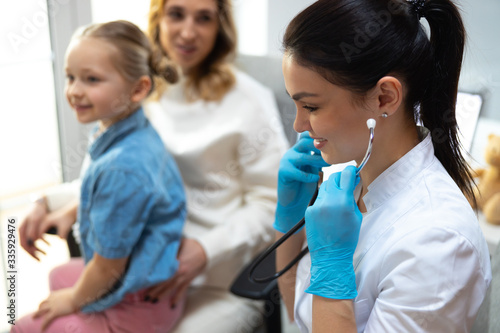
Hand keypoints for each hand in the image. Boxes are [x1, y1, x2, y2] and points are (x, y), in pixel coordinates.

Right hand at [19, 199, 49, 259]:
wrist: (40, 203)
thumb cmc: (38, 210)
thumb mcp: (36, 219)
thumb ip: (34, 230)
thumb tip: (33, 240)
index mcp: (21, 229)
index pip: (23, 244)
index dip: (30, 252)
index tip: (38, 257)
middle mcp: (22, 231)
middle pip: (26, 245)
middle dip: (34, 253)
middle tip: (42, 259)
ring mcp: (26, 230)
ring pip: (30, 243)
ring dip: (37, 249)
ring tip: (45, 254)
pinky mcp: (32, 229)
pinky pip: (34, 239)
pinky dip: (41, 243)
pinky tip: (48, 246)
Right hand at [19, 200, 76, 260]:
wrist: (69, 212)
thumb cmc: (68, 218)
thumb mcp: (66, 225)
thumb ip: (62, 232)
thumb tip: (61, 239)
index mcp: (43, 222)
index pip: (35, 235)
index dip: (37, 245)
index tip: (41, 254)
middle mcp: (38, 224)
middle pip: (29, 239)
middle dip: (32, 251)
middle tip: (39, 260)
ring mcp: (38, 226)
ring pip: (30, 240)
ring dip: (34, 250)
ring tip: (42, 258)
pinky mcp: (41, 228)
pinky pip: (35, 238)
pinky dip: (37, 245)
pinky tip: (46, 251)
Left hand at [33, 288, 77, 330]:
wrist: (78, 295)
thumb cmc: (80, 293)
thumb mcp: (76, 292)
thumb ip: (76, 294)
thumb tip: (82, 296)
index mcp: (58, 294)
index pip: (50, 296)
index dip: (48, 299)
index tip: (47, 301)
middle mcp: (53, 299)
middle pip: (43, 302)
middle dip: (40, 306)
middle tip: (39, 309)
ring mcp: (53, 305)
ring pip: (41, 310)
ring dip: (36, 314)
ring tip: (33, 317)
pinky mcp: (55, 312)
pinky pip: (46, 319)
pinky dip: (43, 324)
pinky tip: (42, 329)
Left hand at [145, 238, 206, 305]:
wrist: (205, 250)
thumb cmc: (192, 245)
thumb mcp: (178, 243)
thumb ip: (168, 247)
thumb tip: (157, 246)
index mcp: (175, 262)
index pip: (160, 271)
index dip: (151, 277)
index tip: (142, 281)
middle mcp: (178, 271)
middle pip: (163, 282)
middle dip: (153, 290)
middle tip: (144, 296)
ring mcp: (183, 277)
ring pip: (170, 288)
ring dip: (161, 295)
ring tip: (152, 301)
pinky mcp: (188, 280)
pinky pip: (181, 291)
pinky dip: (177, 298)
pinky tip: (172, 305)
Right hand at [274, 132, 328, 232]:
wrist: (293, 202)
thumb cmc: (306, 184)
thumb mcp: (314, 167)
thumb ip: (319, 158)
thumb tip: (337, 149)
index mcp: (299, 150)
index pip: (307, 136)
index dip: (318, 137)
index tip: (333, 142)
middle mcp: (291, 153)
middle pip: (304, 143)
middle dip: (320, 147)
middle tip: (334, 153)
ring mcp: (286, 162)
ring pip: (302, 157)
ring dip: (317, 160)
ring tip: (329, 165)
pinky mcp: (283, 173)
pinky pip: (296, 172)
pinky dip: (308, 175)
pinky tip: (316, 178)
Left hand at [304, 165, 361, 298]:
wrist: (330, 256)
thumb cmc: (347, 238)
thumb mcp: (356, 216)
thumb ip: (353, 197)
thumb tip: (353, 184)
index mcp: (343, 201)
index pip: (346, 175)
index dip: (351, 171)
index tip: (353, 170)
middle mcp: (328, 201)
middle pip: (333, 178)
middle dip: (340, 178)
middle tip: (345, 183)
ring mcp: (316, 205)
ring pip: (324, 187)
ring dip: (331, 189)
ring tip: (337, 199)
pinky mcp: (309, 210)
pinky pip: (318, 199)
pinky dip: (324, 201)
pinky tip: (328, 212)